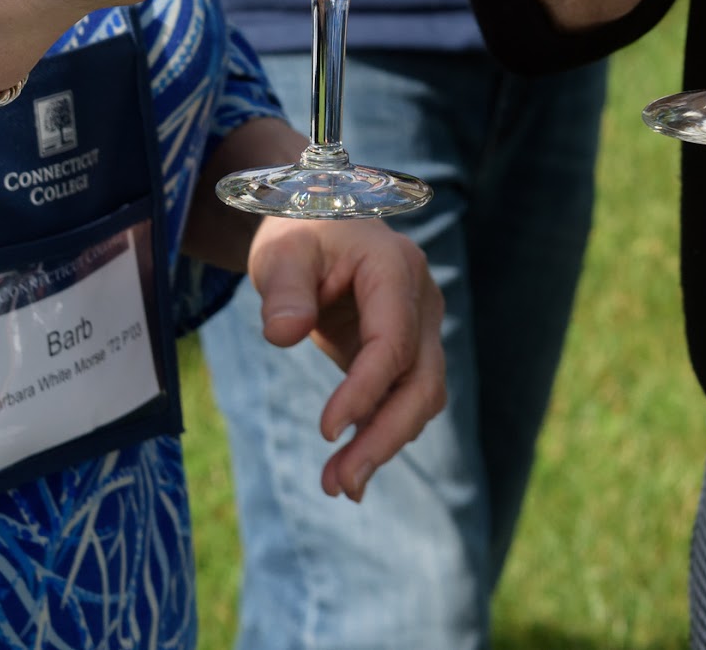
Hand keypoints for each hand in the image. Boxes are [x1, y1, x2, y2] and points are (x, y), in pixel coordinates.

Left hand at [249, 218, 447, 501]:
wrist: (320, 221)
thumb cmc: (300, 230)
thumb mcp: (282, 249)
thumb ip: (284, 288)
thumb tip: (284, 333)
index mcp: (395, 267)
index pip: (393, 341)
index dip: (365, 390)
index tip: (326, 431)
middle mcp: (421, 300)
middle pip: (423, 381)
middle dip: (385, 436)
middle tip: (340, 483)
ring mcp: (421, 327)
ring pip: (420, 398)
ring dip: (383, 444)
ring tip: (337, 484)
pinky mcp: (407, 352)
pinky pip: (403, 400)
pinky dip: (381, 434)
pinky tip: (350, 473)